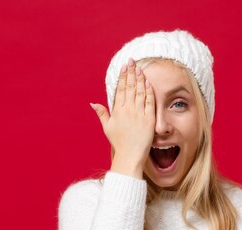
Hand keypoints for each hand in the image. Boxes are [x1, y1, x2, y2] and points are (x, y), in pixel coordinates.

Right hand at [90, 57, 154, 177]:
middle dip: (131, 73)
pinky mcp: (149, 119)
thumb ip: (101, 113)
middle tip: (132, 61)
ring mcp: (139, 114)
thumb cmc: (119, 143)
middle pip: (130, 87)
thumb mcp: (107, 127)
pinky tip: (148, 82)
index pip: (120, 89)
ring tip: (140, 68)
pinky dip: (149, 91)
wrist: (130, 155)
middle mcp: (128, 110)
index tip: (124, 67)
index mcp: (117, 111)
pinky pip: (149, 101)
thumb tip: (93, 103)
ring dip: (140, 78)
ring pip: (140, 91)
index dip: (123, 77)